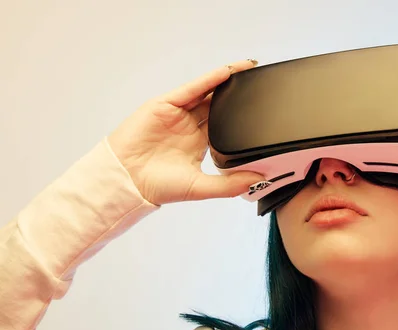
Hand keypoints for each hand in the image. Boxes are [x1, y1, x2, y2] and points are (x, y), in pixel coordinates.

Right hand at [107, 59, 263, 205]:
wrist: (127, 181)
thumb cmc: (158, 187)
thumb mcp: (201, 187)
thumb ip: (230, 184)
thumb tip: (260, 181)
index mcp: (199, 145)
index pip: (227, 125)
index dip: (243, 117)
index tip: (265, 111)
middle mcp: (190, 127)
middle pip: (219, 105)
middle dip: (238, 95)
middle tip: (261, 83)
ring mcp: (177, 115)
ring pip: (207, 92)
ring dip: (227, 81)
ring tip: (249, 69)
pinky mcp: (165, 105)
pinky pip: (191, 89)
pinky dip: (209, 80)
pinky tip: (226, 72)